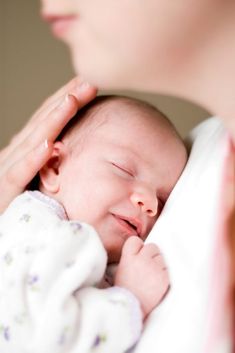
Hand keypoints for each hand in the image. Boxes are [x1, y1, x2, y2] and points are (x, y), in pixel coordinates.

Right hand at [0, 77, 96, 212]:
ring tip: (72, 100)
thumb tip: (74, 147)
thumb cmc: (21, 203)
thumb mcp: (39, 178)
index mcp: (24, 150)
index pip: (47, 119)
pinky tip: (49, 145)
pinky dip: (33, 159)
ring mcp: (6, 170)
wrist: (0, 229)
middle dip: (65, 101)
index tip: (88, 84)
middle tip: (89, 82)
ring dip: (53, 120)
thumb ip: (53, 163)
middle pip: (43, 123)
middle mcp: (14, 154)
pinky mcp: (3, 192)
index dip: (66, 100)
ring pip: (32, 142)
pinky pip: (18, 174)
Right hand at [115, 236, 169, 318]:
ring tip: (152, 277)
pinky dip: (164, 274)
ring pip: (162, 257)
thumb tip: (142, 250)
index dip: (138, 247)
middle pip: (152, 247)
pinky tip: (157, 282)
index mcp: (128, 257)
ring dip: (159, 264)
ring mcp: (154, 268)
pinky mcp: (165, 277)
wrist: (133, 309)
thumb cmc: (126, 290)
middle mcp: (142, 259)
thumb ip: (131, 257)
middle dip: (151, 255)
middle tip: (147, 268)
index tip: (139, 254)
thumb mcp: (121, 269)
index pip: (135, 240)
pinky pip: (168, 268)